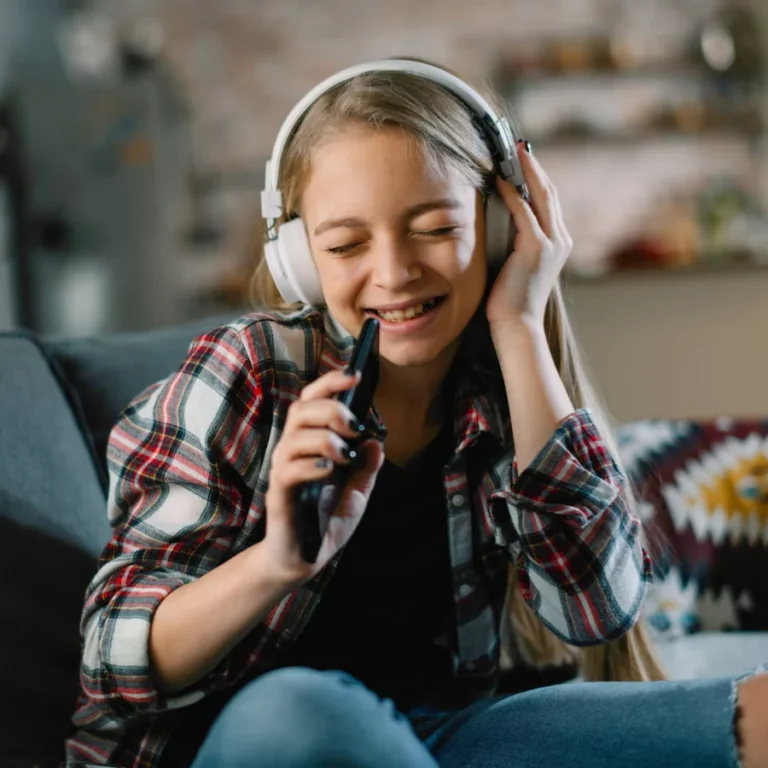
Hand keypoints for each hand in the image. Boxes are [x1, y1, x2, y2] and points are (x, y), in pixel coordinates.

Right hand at [263, 369, 383, 586]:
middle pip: (301, 409)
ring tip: (345, 454)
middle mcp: (294, 450)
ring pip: (294, 436)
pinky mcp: (279, 494)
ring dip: (324, 437)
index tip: (355, 375)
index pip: (314, 401)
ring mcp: (284, 471)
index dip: (330, 383)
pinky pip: (288, 469)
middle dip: (331, 409)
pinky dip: (311, 464)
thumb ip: (367, 469)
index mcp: (312, 443)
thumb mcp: (357, 493)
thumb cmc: (326, 521)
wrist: (305, 559)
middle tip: (354, 426)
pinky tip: (329, 471)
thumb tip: (377, 442)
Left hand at [485, 142, 572, 328]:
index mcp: (558, 243)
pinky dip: (512, 193)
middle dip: (533, 166)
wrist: (518, 325)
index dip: (536, 177)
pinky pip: (523, 212)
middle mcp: (560, 240)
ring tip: (511, 153)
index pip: (548, 202)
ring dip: (524, 172)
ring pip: (540, 196)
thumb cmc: (511, 300)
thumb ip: (516, 243)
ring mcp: (551, 243)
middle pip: (548, 192)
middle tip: (518, 145)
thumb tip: (500, 223)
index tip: (522, 159)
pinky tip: (500, 180)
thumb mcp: (517, 265)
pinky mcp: (536, 248)